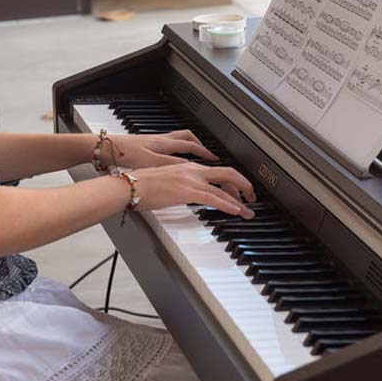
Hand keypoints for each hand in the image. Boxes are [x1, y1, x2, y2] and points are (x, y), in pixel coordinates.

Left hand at [102, 130, 216, 169]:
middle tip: (209, 155)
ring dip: (190, 145)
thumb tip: (190, 165)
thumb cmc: (123, 154)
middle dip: (201, 146)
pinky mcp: (145, 145)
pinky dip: (176, 149)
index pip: (192, 147)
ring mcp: (153, 142)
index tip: (216, 160)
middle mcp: (161, 140)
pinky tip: (173, 158)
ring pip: (178, 139)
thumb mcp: (150, 162)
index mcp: (164, 144)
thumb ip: (172, 163)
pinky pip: (168, 144)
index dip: (205, 153)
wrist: (103, 148)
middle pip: (188, 138)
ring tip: (197, 154)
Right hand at [131, 162, 256, 218]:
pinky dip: (227, 204)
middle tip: (251, 198)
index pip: (218, 172)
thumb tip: (189, 195)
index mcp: (188, 167)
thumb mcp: (167, 182)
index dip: (233, 182)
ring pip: (224, 187)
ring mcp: (190, 179)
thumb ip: (182, 187)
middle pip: (228, 173)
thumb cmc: (142, 186)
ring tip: (247, 212)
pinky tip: (235, 210)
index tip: (239, 192)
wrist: (130, 186)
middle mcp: (193, 170)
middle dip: (244, 186)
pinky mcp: (186, 191)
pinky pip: (213, 197)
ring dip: (239, 201)